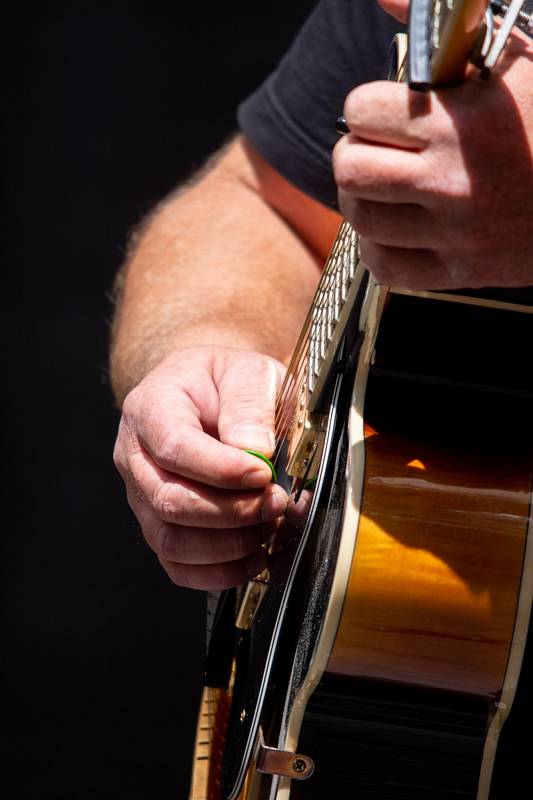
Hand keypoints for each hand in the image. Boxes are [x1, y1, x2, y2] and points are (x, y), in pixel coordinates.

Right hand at [113, 346, 287, 589]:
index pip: (174, 447)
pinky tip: (254, 558)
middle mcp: (135, 456)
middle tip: (277, 503)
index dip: (222, 469)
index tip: (264, 473)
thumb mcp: (247, 371)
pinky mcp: (159, 525)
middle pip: (169, 501)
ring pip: (171, 540)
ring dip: (228, 545)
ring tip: (269, 527)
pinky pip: (177, 565)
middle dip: (232, 511)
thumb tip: (255, 450)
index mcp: (149, 408)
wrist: (209, 395)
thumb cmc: (225, 383)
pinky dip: (218, 572)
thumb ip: (250, 404)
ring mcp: (142, 496)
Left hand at [333, 27, 532, 289]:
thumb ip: (440, 22)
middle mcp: (453, 181)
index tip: (387, 111)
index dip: (368, 106)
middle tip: (380, 150)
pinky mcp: (462, 272)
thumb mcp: (513, 57)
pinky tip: (398, 227)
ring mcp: (457, 233)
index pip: (361, 111)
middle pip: (349, 169)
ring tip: (388, 188)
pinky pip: (385, 267)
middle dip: (356, 152)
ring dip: (364, 199)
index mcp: (464, 122)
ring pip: (361, 219)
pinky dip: (380, 246)